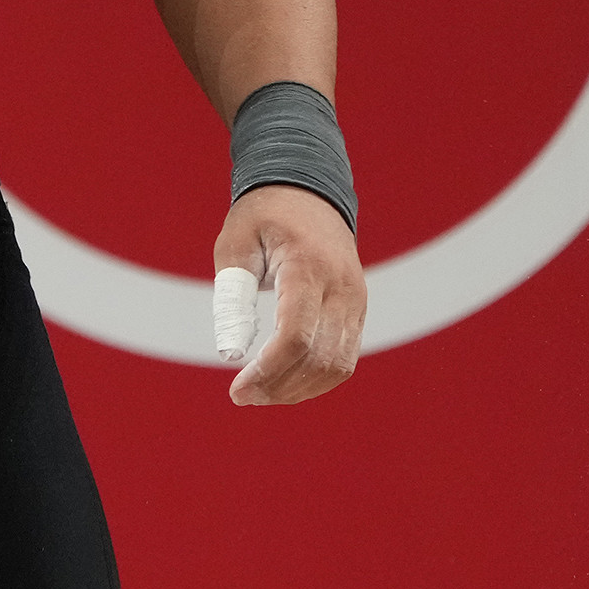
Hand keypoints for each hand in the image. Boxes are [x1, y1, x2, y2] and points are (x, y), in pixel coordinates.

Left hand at [213, 184, 364, 405]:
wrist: (309, 192)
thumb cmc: (264, 216)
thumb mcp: (235, 243)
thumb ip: (232, 297)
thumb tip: (231, 353)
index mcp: (308, 267)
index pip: (297, 336)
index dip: (267, 372)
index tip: (236, 389)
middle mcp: (341, 287)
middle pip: (318, 358)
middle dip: (278, 388)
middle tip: (242, 396)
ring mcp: (355, 301)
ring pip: (337, 366)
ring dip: (298, 390)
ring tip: (260, 392)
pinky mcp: (358, 311)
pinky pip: (344, 358)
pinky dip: (316, 379)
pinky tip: (285, 382)